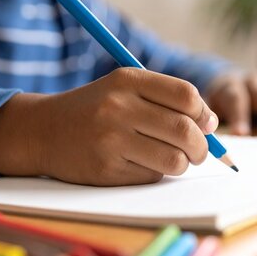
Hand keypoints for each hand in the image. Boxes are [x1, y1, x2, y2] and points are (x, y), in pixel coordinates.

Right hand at [0, 68, 218, 185]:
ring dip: (181, 163)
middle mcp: (118, 107)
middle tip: (198, 151)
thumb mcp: (124, 89)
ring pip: (174, 159)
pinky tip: (140, 164)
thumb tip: (213, 123)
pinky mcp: (106, 169)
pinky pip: (152, 176)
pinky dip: (155, 173)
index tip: (205, 123)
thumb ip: (167, 99)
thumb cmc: (95, 109)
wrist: (43, 131)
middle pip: (185, 130)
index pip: (186, 95)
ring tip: (173, 159)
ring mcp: (111, 139)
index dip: (203, 113)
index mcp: (127, 80)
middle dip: (202, 146)